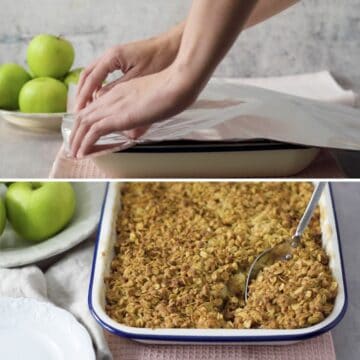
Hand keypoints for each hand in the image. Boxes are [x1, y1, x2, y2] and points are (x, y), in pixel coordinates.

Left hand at [70, 66, 197, 157]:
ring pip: (84, 123)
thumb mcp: (153, 102)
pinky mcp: (117, 117)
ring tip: (73, 153)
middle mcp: (112, 98)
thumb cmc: (173, 90)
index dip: (85, 121)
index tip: (83, 133)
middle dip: (75, 132)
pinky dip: (84, 143)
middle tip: (73, 146)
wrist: (177, 83)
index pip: (95, 107)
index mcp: (120, 92)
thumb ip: (142, 115)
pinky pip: (93, 132)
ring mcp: (113, 106)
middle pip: (84, 115)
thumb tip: (135, 131)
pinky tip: (82, 153)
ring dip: (76, 140)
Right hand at [75, 23, 183, 110]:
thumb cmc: (160, 60)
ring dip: (90, 91)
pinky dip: (100, 88)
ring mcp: (115, 58)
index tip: (79, 111)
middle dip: (82, 94)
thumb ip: (118, 89)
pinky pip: (104, 76)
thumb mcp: (139, 78)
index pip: (91, 78)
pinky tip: (102, 100)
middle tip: (78, 112)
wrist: (173, 47)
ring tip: (87, 109)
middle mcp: (110, 56)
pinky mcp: (122, 62)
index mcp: (112, 57)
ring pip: (94, 75)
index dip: (84, 96)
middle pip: (87, 75)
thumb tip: (100, 100)